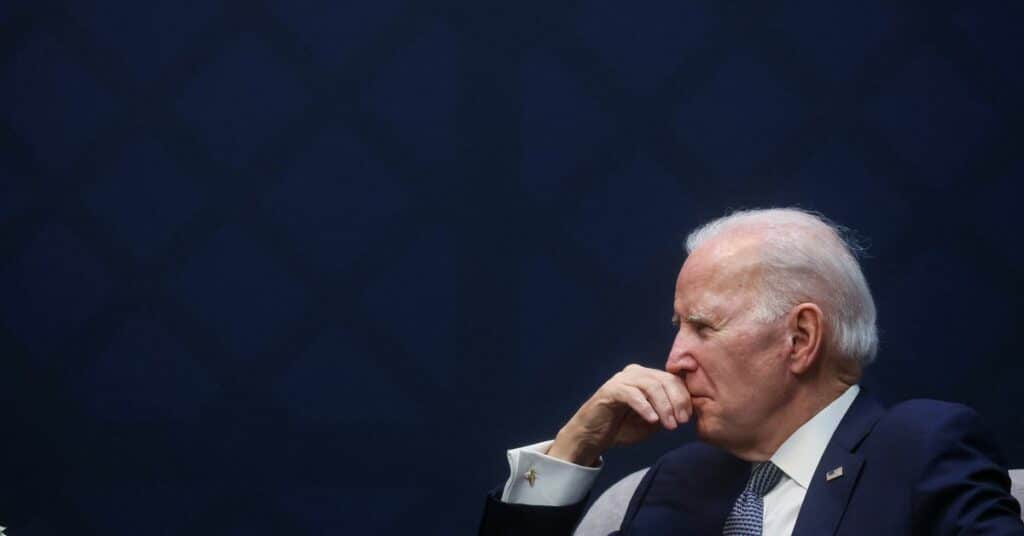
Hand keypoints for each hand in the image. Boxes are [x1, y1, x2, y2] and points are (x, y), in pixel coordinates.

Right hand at [547, 364, 692, 465]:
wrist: (593, 437)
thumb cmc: (623, 427)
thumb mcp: (652, 421)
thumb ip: (667, 412)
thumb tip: (686, 410)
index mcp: (647, 377)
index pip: (672, 379)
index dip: (683, 397)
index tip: (687, 418)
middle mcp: (635, 373)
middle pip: (664, 379)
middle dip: (676, 401)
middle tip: (680, 421)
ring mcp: (622, 380)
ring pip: (650, 385)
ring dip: (663, 406)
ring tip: (669, 425)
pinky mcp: (610, 390)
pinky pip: (632, 395)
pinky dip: (645, 407)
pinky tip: (652, 420)